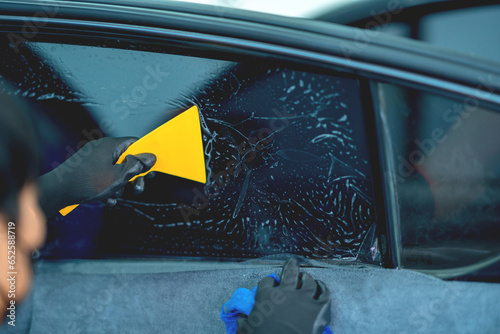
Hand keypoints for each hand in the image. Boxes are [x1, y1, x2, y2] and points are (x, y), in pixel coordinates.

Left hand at [38, 137, 155, 215]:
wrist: (57, 192)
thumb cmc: (87, 182)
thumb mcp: (119, 176)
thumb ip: (137, 166)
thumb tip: (151, 157)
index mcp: (111, 145)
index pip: (136, 143)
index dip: (145, 156)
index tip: (150, 170)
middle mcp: (102, 148)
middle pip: (127, 159)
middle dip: (133, 176)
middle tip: (138, 188)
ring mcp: (93, 158)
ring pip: (116, 170)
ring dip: (120, 185)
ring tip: (114, 195)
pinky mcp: (86, 169)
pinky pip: (104, 176)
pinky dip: (108, 187)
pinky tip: (106, 199)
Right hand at [237, 257, 330, 333]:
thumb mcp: (247, 330)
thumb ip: (244, 321)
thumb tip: (240, 318)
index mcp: (267, 296)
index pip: (268, 281)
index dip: (270, 282)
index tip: (271, 284)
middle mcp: (286, 292)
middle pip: (290, 272)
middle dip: (291, 266)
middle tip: (292, 261)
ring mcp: (304, 298)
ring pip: (308, 280)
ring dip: (307, 278)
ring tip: (306, 277)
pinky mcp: (319, 308)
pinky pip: (323, 292)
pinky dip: (322, 288)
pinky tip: (320, 287)